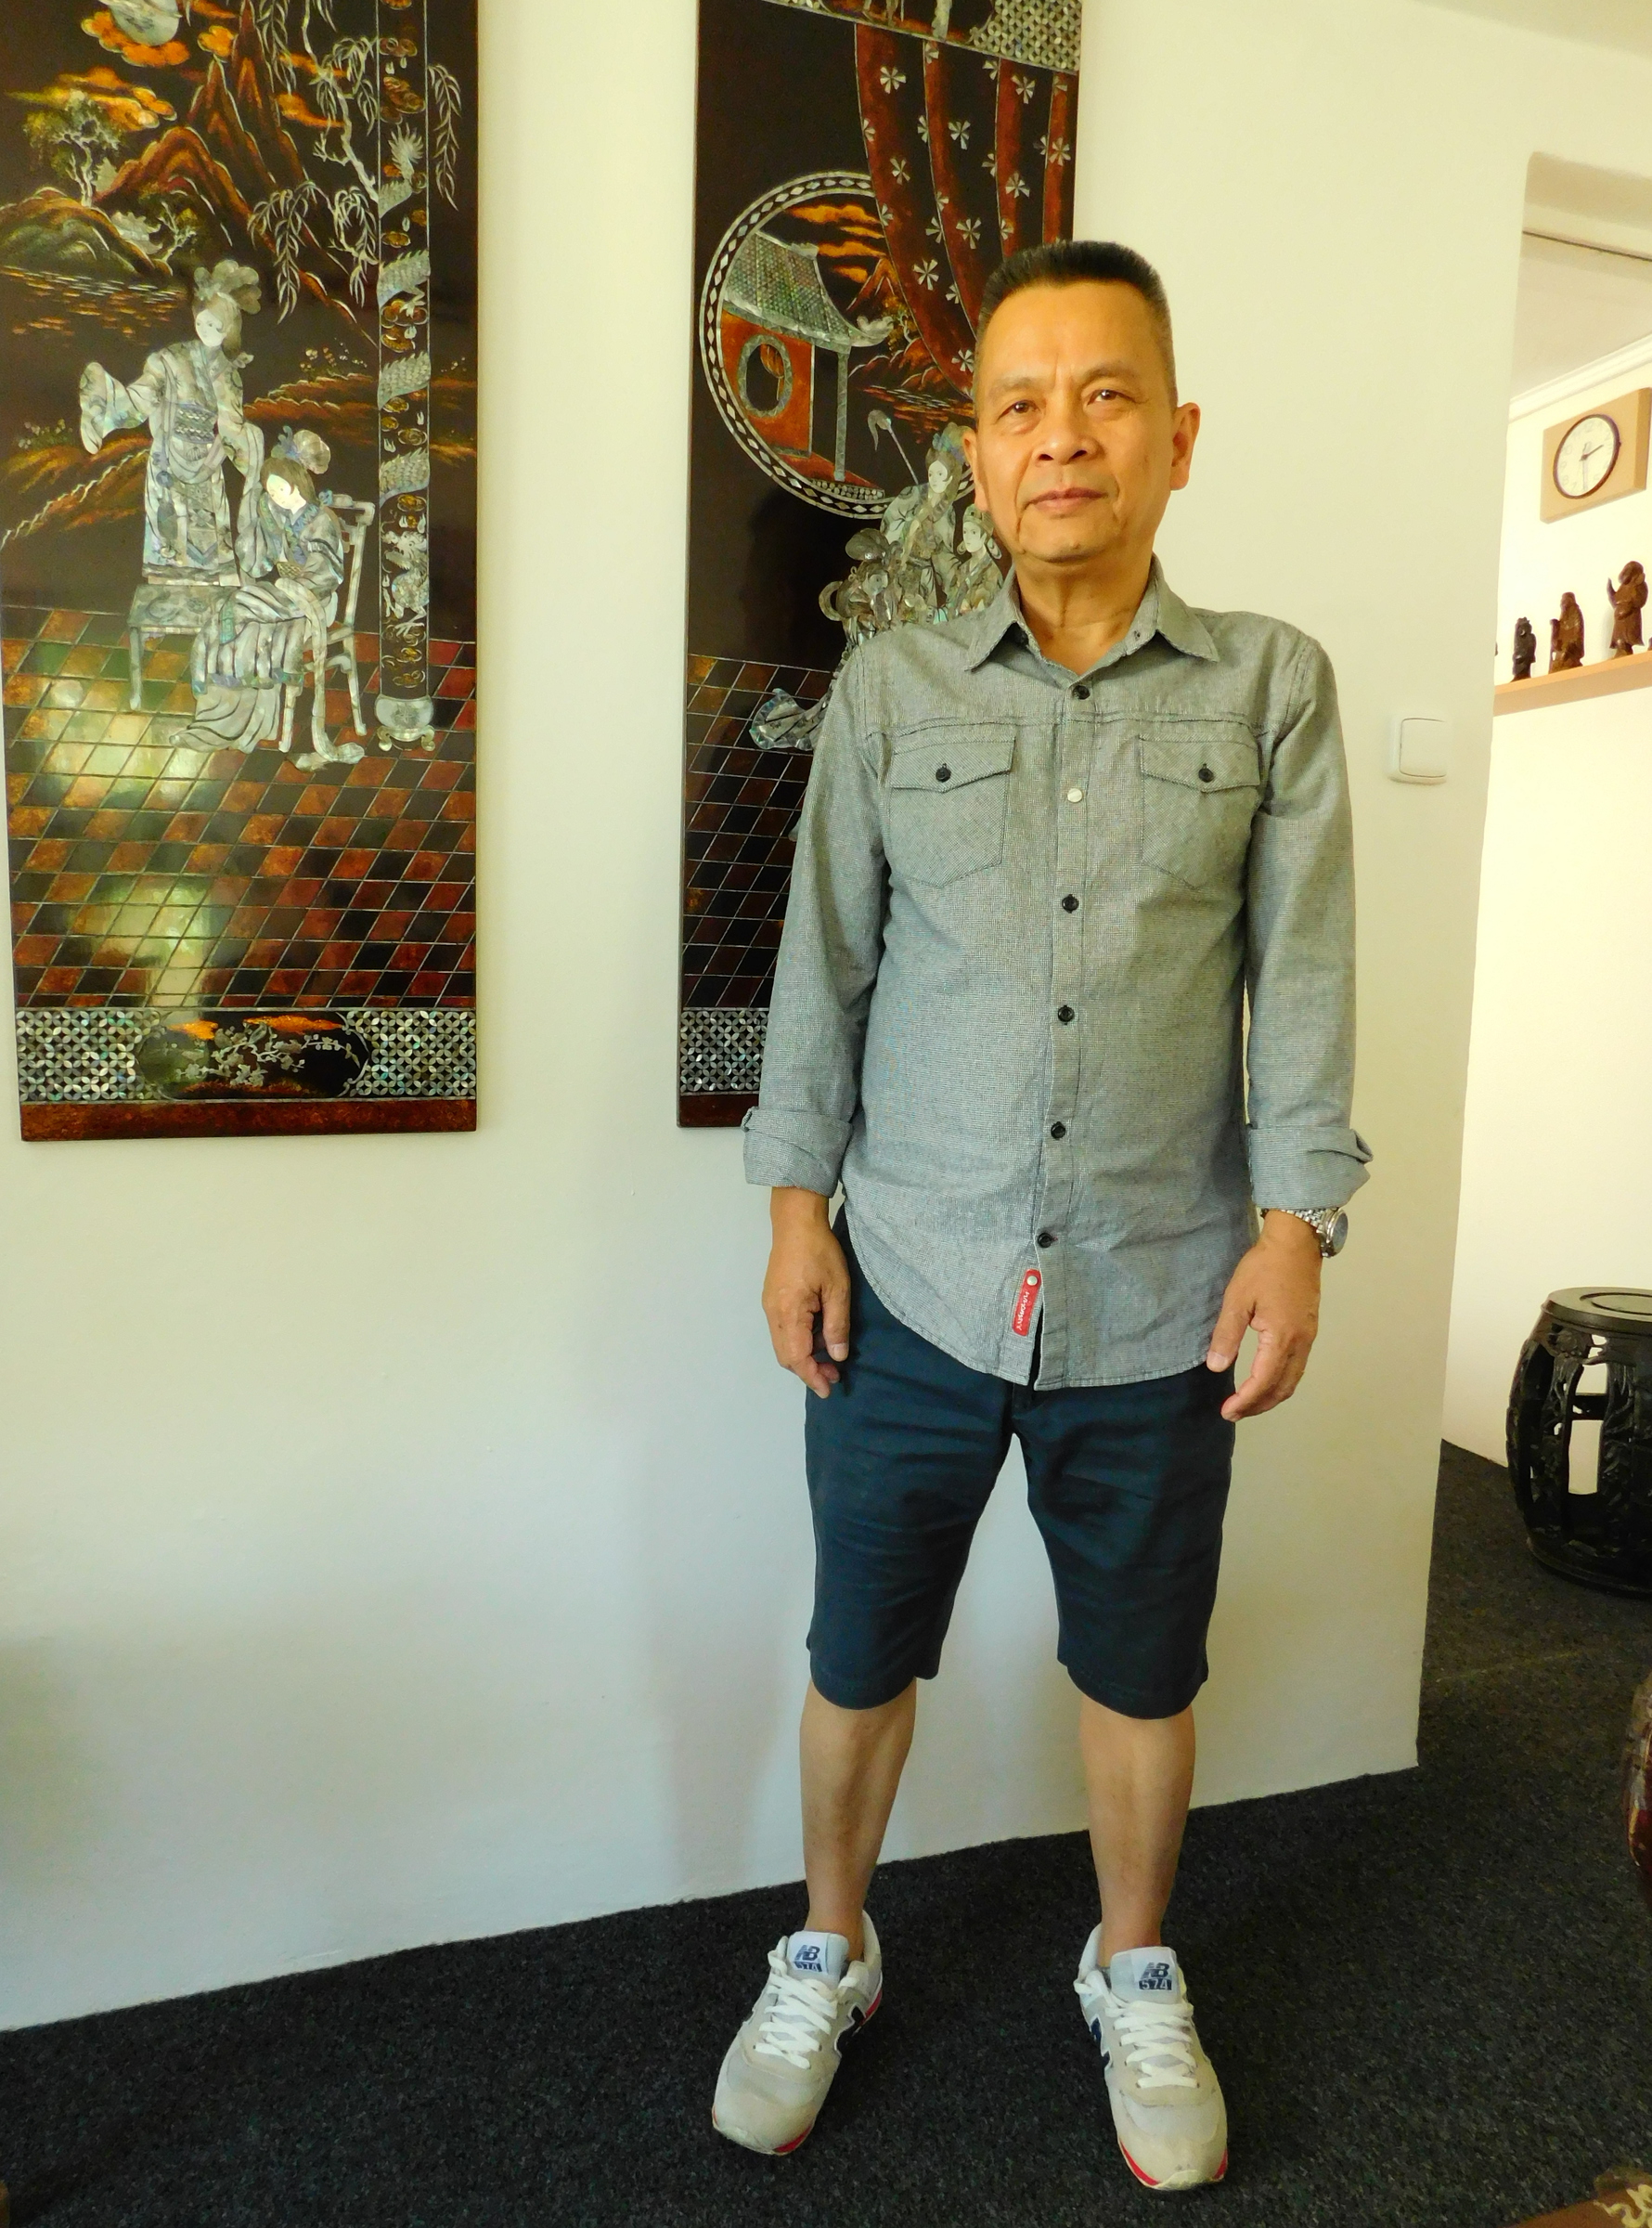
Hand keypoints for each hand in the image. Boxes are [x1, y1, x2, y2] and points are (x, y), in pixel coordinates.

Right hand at [763, 1188, 849, 1397]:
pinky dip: (799, 1341)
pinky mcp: (772, 1298)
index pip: (797, 1357)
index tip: (829, 1390)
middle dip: (809, 1370)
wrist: (795, 1222)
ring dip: (804, 1356)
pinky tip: (818, 1336)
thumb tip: (838, 1355)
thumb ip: (837, 1325)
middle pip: (785, 1356)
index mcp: (789, 1312)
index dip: (812, 1377)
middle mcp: (773, 1313)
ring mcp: (769, 1306)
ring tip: (830, 1357)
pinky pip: (783, 1331)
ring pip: (783, 1344)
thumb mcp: (838, 1288)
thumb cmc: (820, 1251)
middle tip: (835, 1374)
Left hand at [1205, 1211, 1322, 1420]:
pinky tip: (1266, 1379)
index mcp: (1281, 1337)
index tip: (1227, 1410)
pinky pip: (1298, 1366)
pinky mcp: (1309, 1330)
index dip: (1246, 1400)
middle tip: (1234, 1412)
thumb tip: (1216, 1366)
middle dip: (1259, 1405)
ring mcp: (1308, 1337)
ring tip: (1248, 1403)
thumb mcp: (1237, 1298)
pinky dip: (1282, 1381)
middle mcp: (1300, 1342)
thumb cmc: (1263, 1267)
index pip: (1263, 1381)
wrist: (1296, 1243)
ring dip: (1272, 1395)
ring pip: (1294, 1379)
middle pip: (1283, 1387)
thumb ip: (1226, 1334)